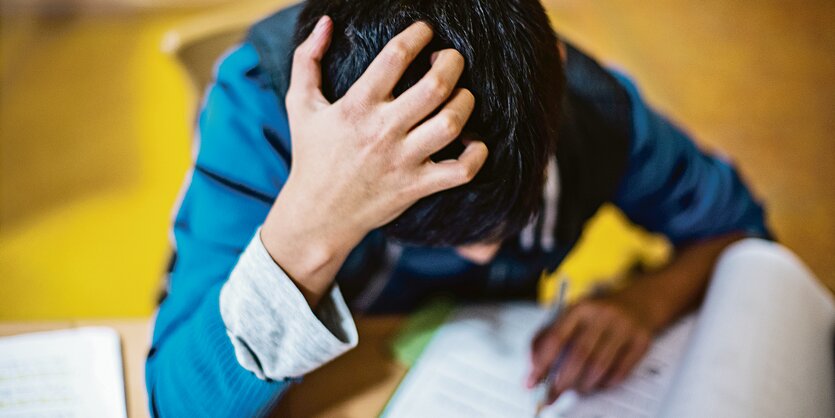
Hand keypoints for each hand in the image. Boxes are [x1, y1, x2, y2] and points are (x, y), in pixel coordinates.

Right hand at [262, 16, 487, 304]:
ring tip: (460, 96)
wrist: (317, 215)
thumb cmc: (312, 156)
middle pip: (435, 87)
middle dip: (452, 63)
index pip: (395, 57)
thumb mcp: (300, 105)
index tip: (425, 31)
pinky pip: (460, 171)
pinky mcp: (416, 186)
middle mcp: (382, 131)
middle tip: (451, 59)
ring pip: (451, 124)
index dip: (417, 35)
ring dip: (465, 102)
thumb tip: (328, 23)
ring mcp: (402, 161)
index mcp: (356, 106)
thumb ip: (307, 60)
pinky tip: (473, 142)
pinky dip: (476, 155)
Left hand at [527, 295, 652, 403]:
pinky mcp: (641, 340)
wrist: (639, 301)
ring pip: (599, 366)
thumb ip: (548, 336)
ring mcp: (623, 327)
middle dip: (562, 381)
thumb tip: (533, 367)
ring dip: (584, 385)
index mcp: (579, 308)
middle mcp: (601, 315)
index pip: (556, 337)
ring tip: (577, 389)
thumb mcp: (572, 315)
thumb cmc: (596, 314)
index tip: (531, 381)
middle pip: (578, 355)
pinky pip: (621, 371)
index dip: (542, 363)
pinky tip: (599, 383)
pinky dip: (606, 383)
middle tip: (552, 395)